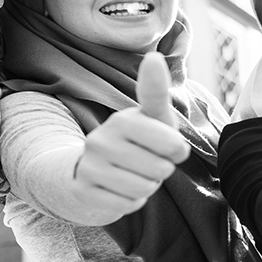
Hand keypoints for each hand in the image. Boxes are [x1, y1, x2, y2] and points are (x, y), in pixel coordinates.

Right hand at [73, 52, 189, 216]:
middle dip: (159, 170)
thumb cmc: (136, 140)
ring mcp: (89, 167)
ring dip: (146, 186)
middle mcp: (101, 141)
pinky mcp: (84, 192)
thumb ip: (155, 90)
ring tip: (132, 173)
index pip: (174, 146)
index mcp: (122, 120)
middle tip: (144, 161)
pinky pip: (127, 205)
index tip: (167, 146)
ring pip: (144, 189)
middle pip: (160, 170)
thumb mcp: (151, 117)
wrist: (92, 169)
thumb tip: (153, 56)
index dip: (177, 151)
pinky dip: (131, 200)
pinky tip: (119, 188)